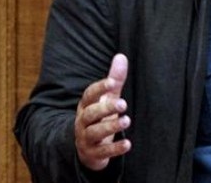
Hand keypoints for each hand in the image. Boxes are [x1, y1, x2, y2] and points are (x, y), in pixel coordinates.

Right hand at [75, 54, 131, 170]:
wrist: (86, 149)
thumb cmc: (99, 118)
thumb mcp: (106, 99)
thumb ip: (114, 80)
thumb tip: (121, 56)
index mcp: (86, 106)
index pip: (89, 95)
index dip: (99, 88)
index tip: (113, 83)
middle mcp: (83, 122)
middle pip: (90, 114)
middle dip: (105, 108)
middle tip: (123, 104)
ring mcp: (86, 139)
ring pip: (94, 133)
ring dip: (110, 127)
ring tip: (127, 121)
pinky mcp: (93, 154)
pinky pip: (102, 152)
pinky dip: (114, 149)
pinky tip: (128, 144)